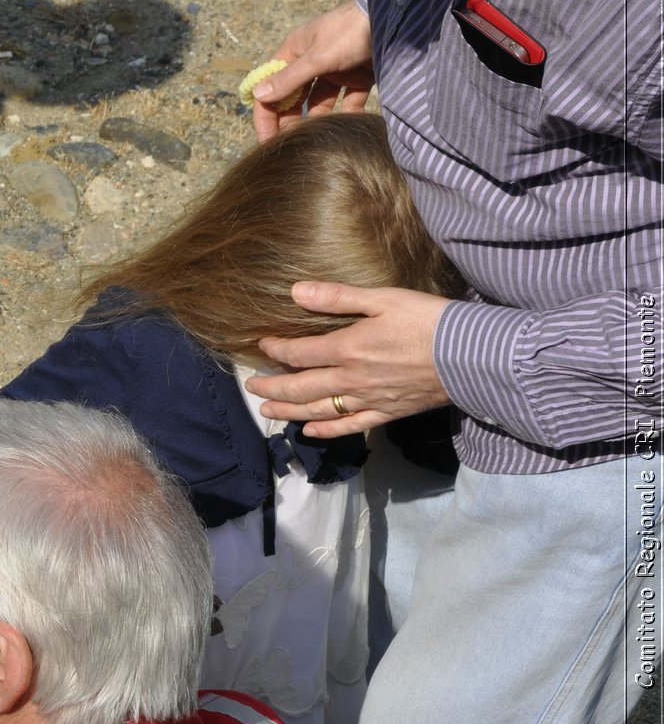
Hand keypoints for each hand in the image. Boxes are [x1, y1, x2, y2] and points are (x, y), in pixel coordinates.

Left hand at [245, 281, 451, 438]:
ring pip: (318, 411)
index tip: (263, 346)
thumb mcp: (383, 299)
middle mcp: (351, 380)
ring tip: (267, 412)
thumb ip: (337, 297)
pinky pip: (349, 426)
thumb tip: (295, 291)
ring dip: (289, 412)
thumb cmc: (429, 320)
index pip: (298, 354)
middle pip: (300, 388)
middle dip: (272, 389)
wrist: (472, 355)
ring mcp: (367, 400)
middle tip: (252, 388)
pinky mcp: (387, 413)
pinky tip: (310, 432)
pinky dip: (327, 431)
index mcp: (347, 349)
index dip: (276, 351)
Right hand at [252, 0, 373, 140]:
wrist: (394, 19)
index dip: (266, 114)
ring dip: (316, 120)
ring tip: (316, 140)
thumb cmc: (350, 31)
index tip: (267, 140)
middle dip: (290, 122)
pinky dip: (347, 115)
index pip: (271, 87)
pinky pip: (348, 103)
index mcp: (294, 52)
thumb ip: (288, 79)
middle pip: (293, 99)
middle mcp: (311, 63)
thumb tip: (257, 96)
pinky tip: (346, 128)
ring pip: (319, 103)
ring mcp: (334, 71)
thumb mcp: (317, 58)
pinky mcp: (357, 78)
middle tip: (290, 147)